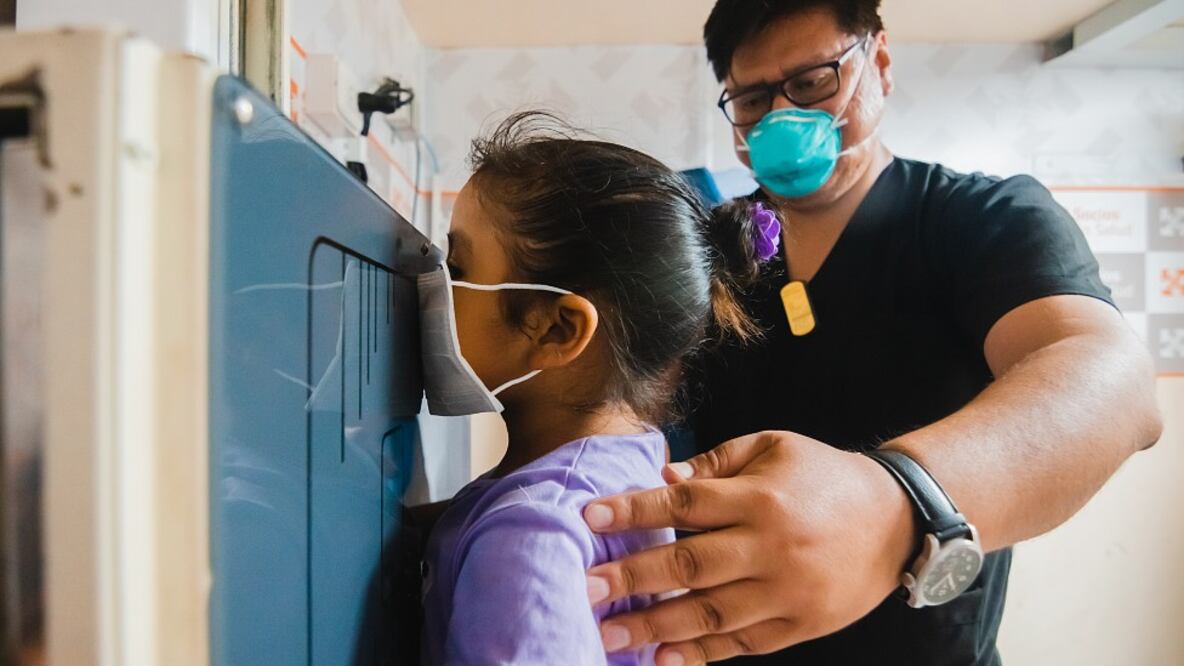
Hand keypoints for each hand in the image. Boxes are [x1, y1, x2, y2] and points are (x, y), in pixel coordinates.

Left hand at [582, 431, 915, 663]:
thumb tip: (662, 481)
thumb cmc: (822, 476)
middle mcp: (771, 547)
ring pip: (711, 614)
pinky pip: (743, 644)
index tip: (589, 517)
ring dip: (656, 626)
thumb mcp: (773, 447)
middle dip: (632, 578)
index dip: (634, 511)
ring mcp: (787, 591)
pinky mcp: (799, 624)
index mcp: (760, 498)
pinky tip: (663, 659)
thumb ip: (715, 463)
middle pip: (690, 566)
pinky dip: (702, 655)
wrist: (897, 519)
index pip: (684, 505)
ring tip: (610, 633)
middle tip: (585, 588)